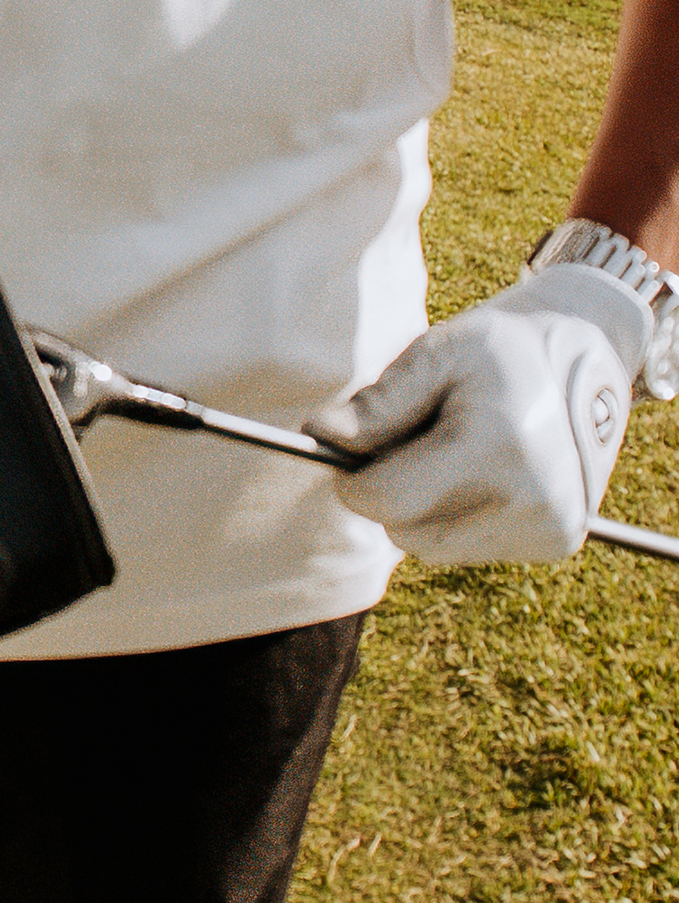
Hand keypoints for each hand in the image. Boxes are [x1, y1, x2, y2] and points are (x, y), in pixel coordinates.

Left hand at [305, 263, 651, 564]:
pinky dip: (453, 518)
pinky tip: (480, 476)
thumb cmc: (496, 356)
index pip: (385, 501)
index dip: (351, 481)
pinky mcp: (554, 542)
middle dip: (390, 488)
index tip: (348, 454)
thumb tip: (319, 433)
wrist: (583, 368)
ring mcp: (549, 527)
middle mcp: (534, 498)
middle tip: (415, 442)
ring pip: (427, 544)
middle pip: (402, 528)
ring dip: (421, 506)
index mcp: (498, 446)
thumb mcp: (436, 354)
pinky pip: (462, 548)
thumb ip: (377, 400)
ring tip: (452, 454)